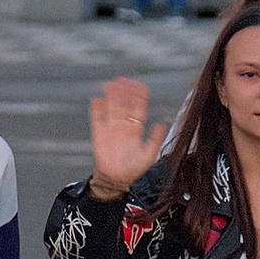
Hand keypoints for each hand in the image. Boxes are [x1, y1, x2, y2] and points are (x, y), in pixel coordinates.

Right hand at [88, 77, 167, 193]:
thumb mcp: (149, 155)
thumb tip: (163, 125)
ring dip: (111, 97)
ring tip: (112, 84)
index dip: (139, 98)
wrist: (116, 179)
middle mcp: (123, 126)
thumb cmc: (134, 169)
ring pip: (111, 109)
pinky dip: (96, 110)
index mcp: (136, 129)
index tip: (141, 86)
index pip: (138, 109)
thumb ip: (155, 140)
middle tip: (124, 79)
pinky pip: (97, 120)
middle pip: (124, 105)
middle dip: (124, 92)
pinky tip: (97, 99)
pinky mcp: (99, 135)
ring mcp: (111, 129)